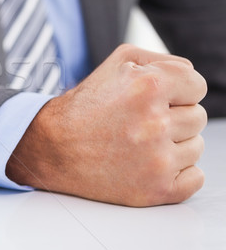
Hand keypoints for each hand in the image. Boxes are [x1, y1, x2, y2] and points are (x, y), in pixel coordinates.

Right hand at [6, 44, 207, 206]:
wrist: (53, 148)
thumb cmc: (85, 106)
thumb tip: (190, 75)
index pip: (197, 86)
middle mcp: (153, 123)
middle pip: (197, 117)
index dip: (175, 91)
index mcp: (147, 87)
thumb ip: (162, 60)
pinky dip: (178, 173)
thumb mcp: (117, 63)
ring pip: (196, 147)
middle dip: (172, 117)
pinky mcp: (156, 189)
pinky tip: (148, 163)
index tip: (152, 100)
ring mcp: (156, 160)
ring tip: (138, 143)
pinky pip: (195, 178)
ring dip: (173, 144)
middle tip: (138, 122)